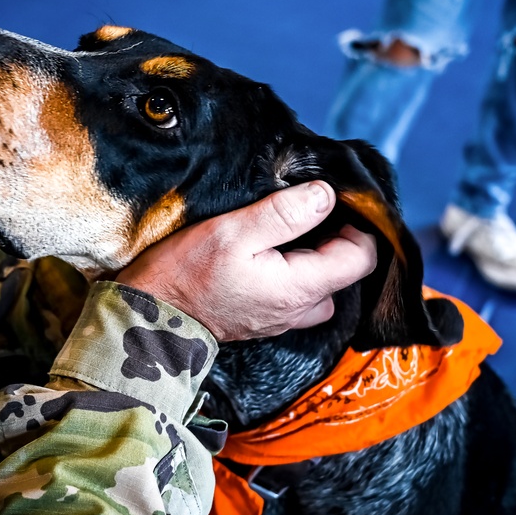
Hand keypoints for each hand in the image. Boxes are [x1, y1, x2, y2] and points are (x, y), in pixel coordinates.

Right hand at [116, 181, 377, 341]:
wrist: (152, 317)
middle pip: (345, 270)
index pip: (363, 257)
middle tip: (304, 209)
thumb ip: (285, 213)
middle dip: (336, 237)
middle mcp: (301, 310)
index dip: (357, 224)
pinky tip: (269, 253)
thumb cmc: (187, 272)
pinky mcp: (266, 318)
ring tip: (287, 230)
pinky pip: (299, 293)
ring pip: (323, 283)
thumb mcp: (234, 231)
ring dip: (315, 256)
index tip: (330, 201)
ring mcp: (284, 319)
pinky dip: (296, 270)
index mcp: (301, 287)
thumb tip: (326, 195)